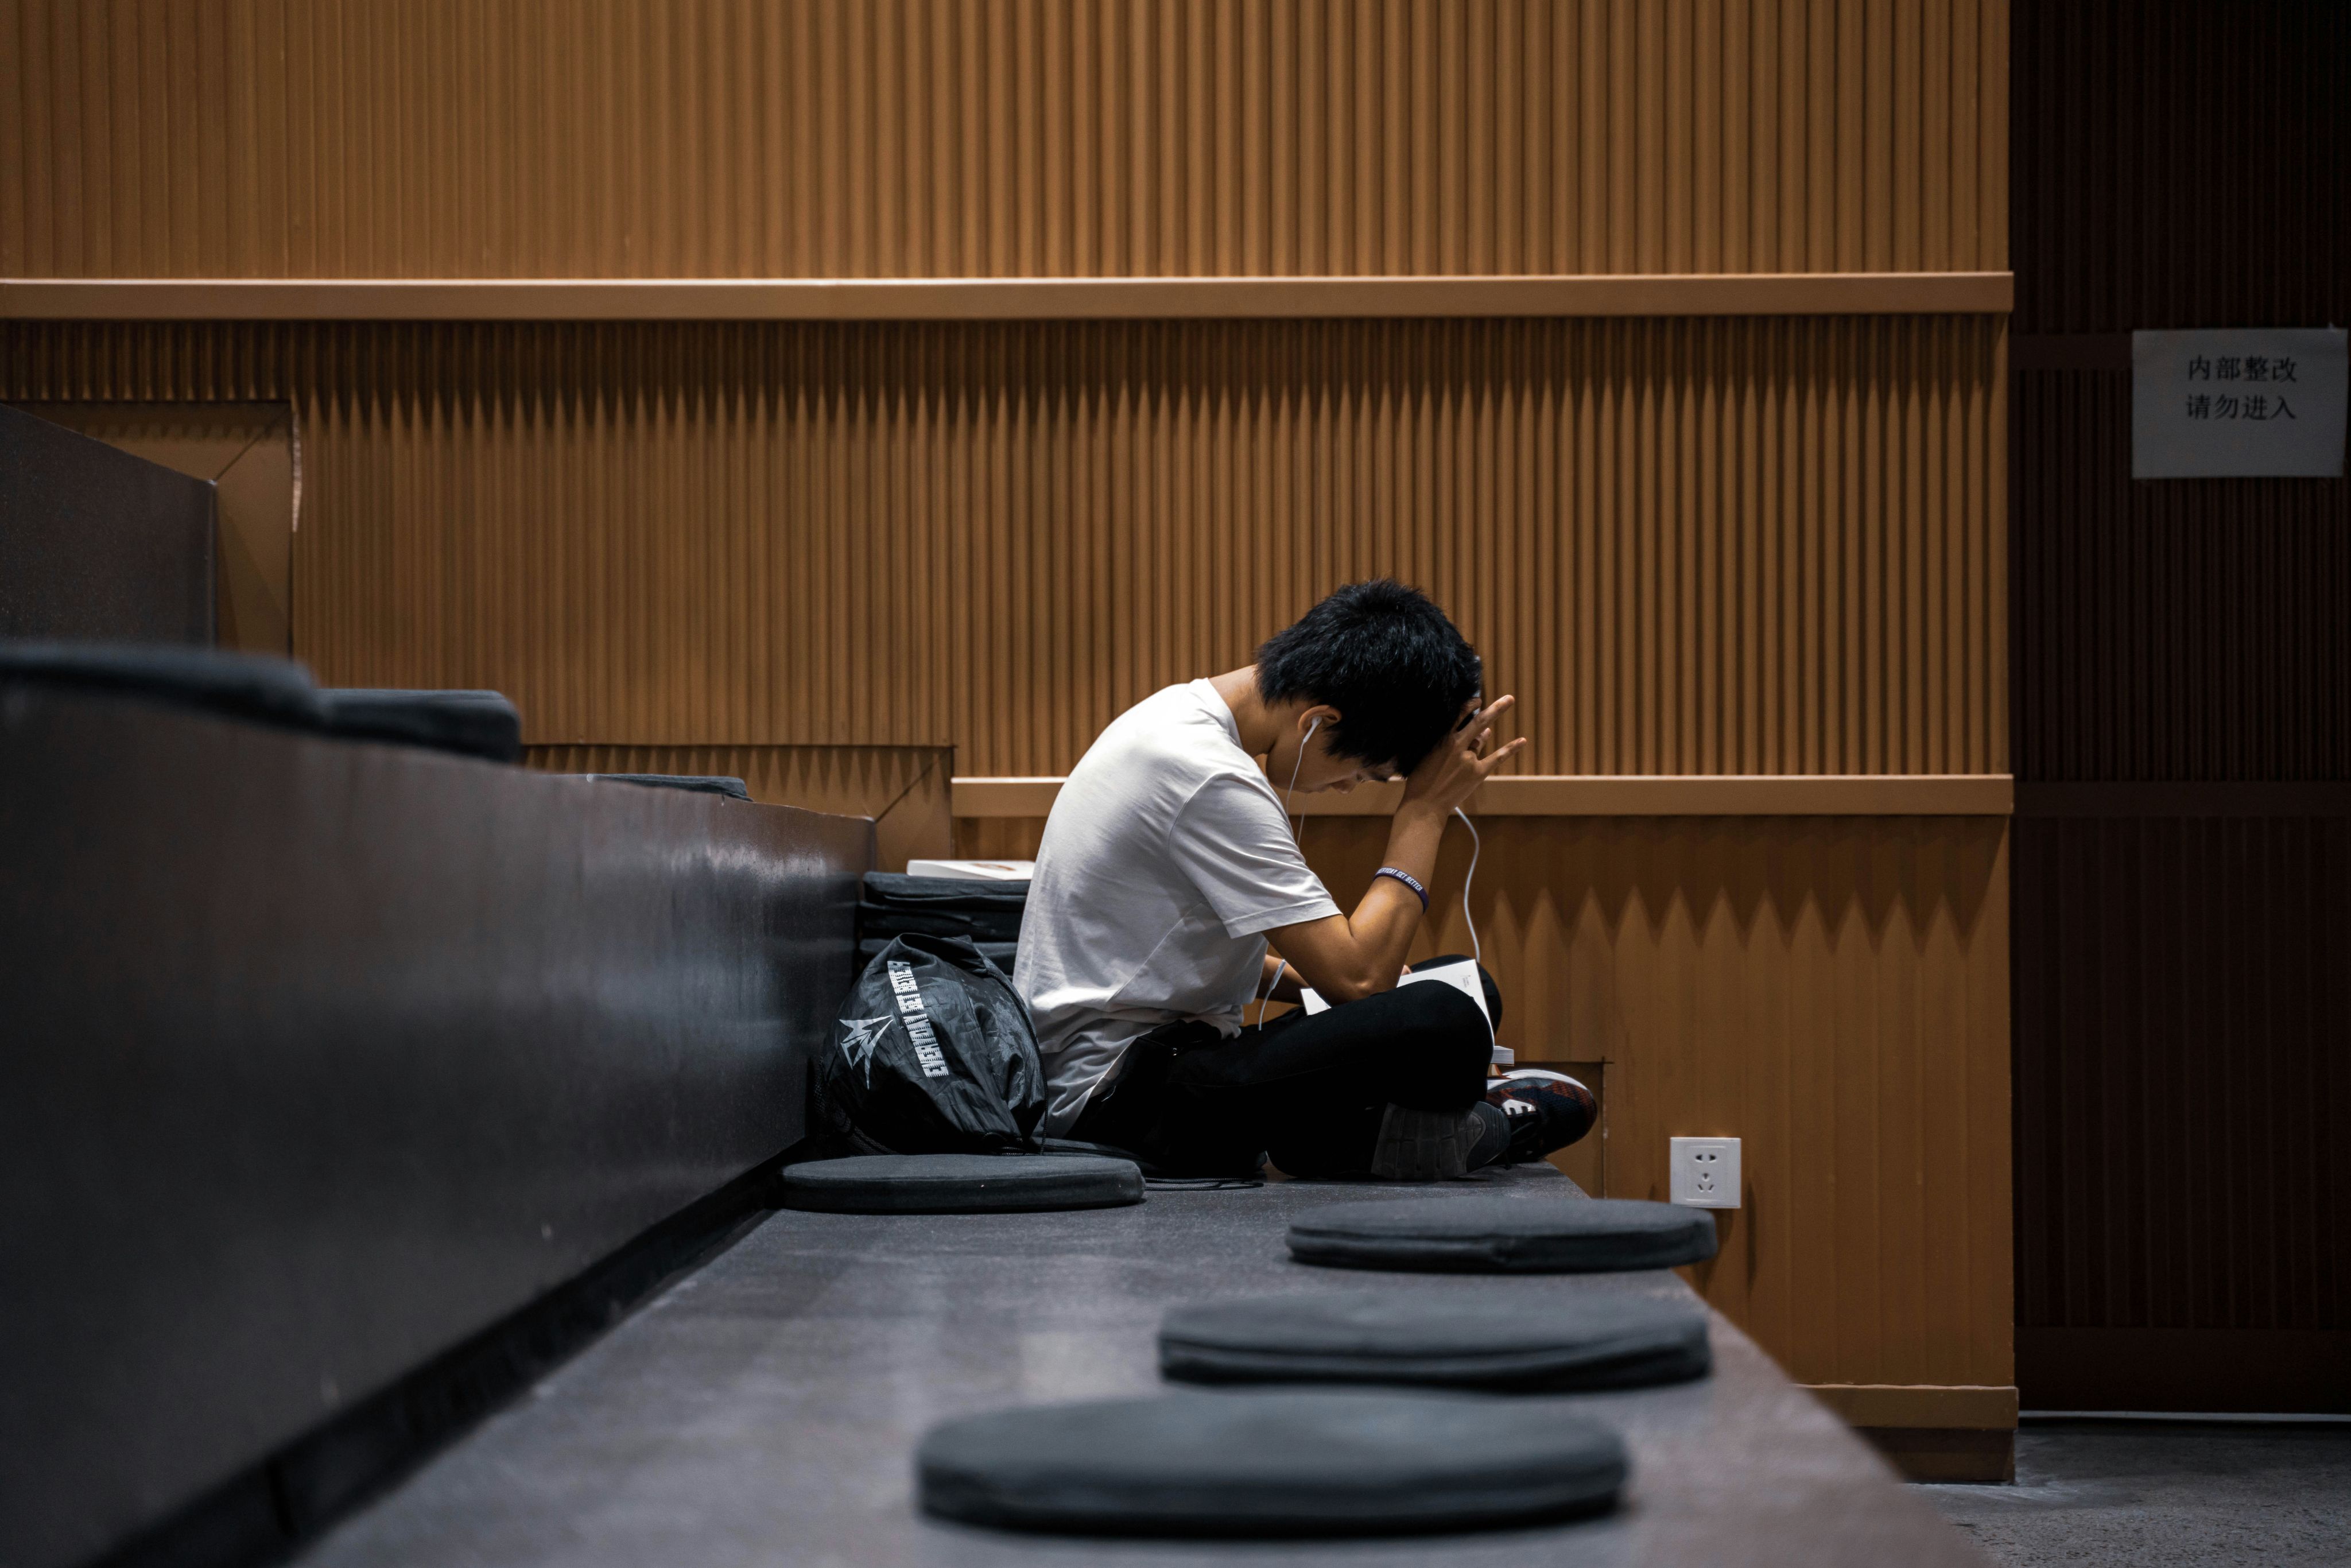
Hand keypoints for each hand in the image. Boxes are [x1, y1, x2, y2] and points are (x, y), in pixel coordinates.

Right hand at [1400, 694, 1526, 815]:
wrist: (1424, 805)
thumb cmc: (1422, 780)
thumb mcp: (1428, 756)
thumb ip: (1445, 743)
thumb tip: (1468, 733)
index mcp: (1441, 739)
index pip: (1459, 715)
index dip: (1470, 706)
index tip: (1478, 700)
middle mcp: (1457, 745)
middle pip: (1480, 722)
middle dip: (1496, 709)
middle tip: (1509, 699)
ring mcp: (1468, 759)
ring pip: (1481, 740)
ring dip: (1485, 734)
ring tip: (1489, 729)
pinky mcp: (1478, 773)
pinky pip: (1497, 758)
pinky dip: (1510, 749)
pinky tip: (1523, 741)